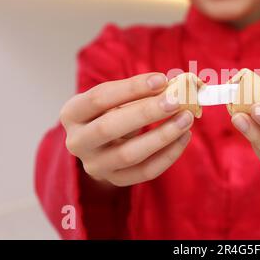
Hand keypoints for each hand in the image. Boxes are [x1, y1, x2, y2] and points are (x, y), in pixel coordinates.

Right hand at [60, 73, 193, 186]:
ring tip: (186, 118)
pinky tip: (184, 137)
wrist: (101, 146)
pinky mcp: (115, 180)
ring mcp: (95, 165)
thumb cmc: (112, 112)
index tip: (161, 79)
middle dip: (146, 112)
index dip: (131, 88)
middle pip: (109, 128)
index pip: (99, 98)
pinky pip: (145, 171)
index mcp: (72, 113)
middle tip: (176, 101)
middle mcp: (77, 142)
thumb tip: (175, 86)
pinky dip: (168, 154)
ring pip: (129, 154)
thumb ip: (139, 91)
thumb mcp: (116, 98)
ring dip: (162, 135)